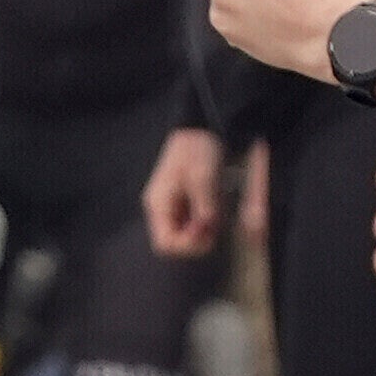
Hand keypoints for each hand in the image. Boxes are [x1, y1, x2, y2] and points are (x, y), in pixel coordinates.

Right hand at [142, 124, 223, 261]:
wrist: (199, 130)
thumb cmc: (196, 149)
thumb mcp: (202, 176)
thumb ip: (204, 204)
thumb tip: (207, 227)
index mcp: (159, 203)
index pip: (165, 243)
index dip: (187, 245)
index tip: (207, 233)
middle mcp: (161, 209)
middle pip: (174, 242)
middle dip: (196, 240)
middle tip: (214, 227)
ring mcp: (171, 207)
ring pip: (183, 234)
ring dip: (201, 232)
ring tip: (215, 217)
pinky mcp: (182, 204)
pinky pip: (190, 224)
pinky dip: (203, 223)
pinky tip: (213, 211)